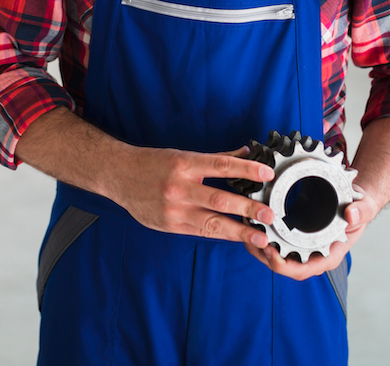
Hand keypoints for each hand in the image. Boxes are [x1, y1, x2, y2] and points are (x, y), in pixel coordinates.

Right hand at [109, 146, 279, 249]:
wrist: (119, 176)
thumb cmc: (153, 163)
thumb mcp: (182, 155)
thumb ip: (215, 158)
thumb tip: (245, 152)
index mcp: (184, 164)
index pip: (220, 166)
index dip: (246, 170)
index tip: (267, 174)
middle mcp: (179, 187)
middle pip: (219, 199)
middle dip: (248, 209)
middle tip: (270, 215)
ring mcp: (173, 209)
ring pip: (212, 222)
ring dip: (239, 231)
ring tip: (260, 236)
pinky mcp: (170, 225)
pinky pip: (200, 232)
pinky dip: (221, 235)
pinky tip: (237, 237)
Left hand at [242, 184, 376, 279]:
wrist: (354, 199)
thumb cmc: (359, 208)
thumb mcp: (365, 208)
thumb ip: (362, 211)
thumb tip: (351, 214)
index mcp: (327, 256)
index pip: (300, 270)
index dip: (282, 265)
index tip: (270, 251)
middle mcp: (311, 256)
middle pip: (280, 265)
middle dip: (262, 254)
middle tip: (249, 236)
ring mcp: (299, 247)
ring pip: (271, 254)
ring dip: (255, 243)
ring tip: (244, 226)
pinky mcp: (291, 236)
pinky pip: (271, 240)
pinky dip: (258, 233)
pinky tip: (248, 219)